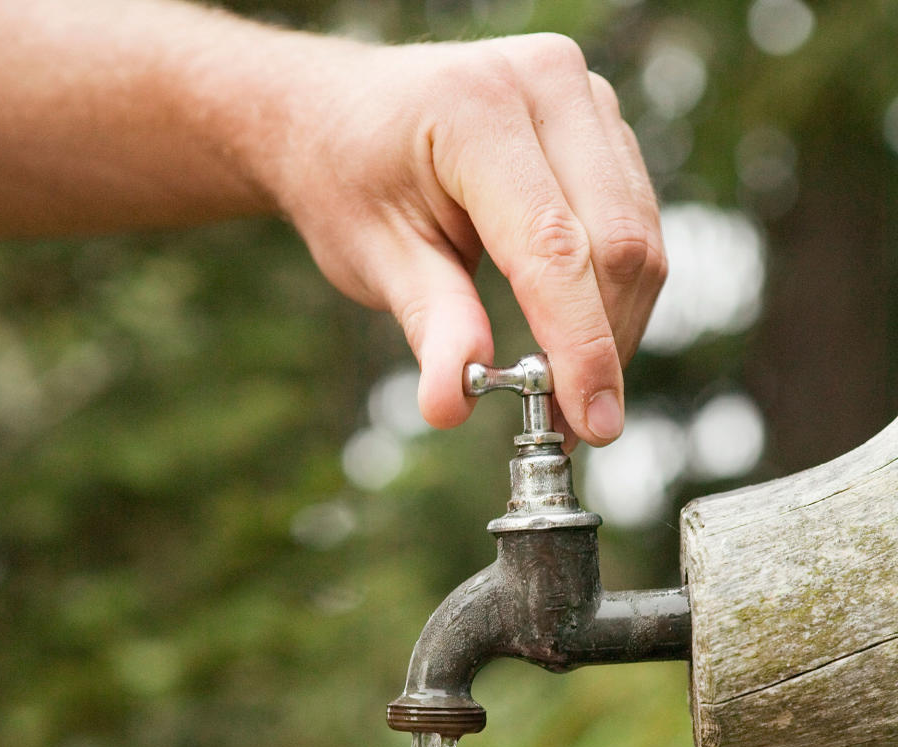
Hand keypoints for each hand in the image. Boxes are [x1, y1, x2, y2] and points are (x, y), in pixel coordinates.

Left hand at [274, 34, 665, 447]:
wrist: (340, 113)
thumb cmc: (348, 178)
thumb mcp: (374, 258)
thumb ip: (431, 327)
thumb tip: (453, 405)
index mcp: (477, 111)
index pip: (554, 247)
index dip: (581, 344)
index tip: (592, 424)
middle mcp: (547, 85)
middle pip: (618, 244)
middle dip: (603, 348)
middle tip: (573, 428)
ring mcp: (585, 100)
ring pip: (639, 241)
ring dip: (616, 330)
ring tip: (570, 397)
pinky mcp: (603, 128)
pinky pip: (636, 227)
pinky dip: (616, 297)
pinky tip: (580, 341)